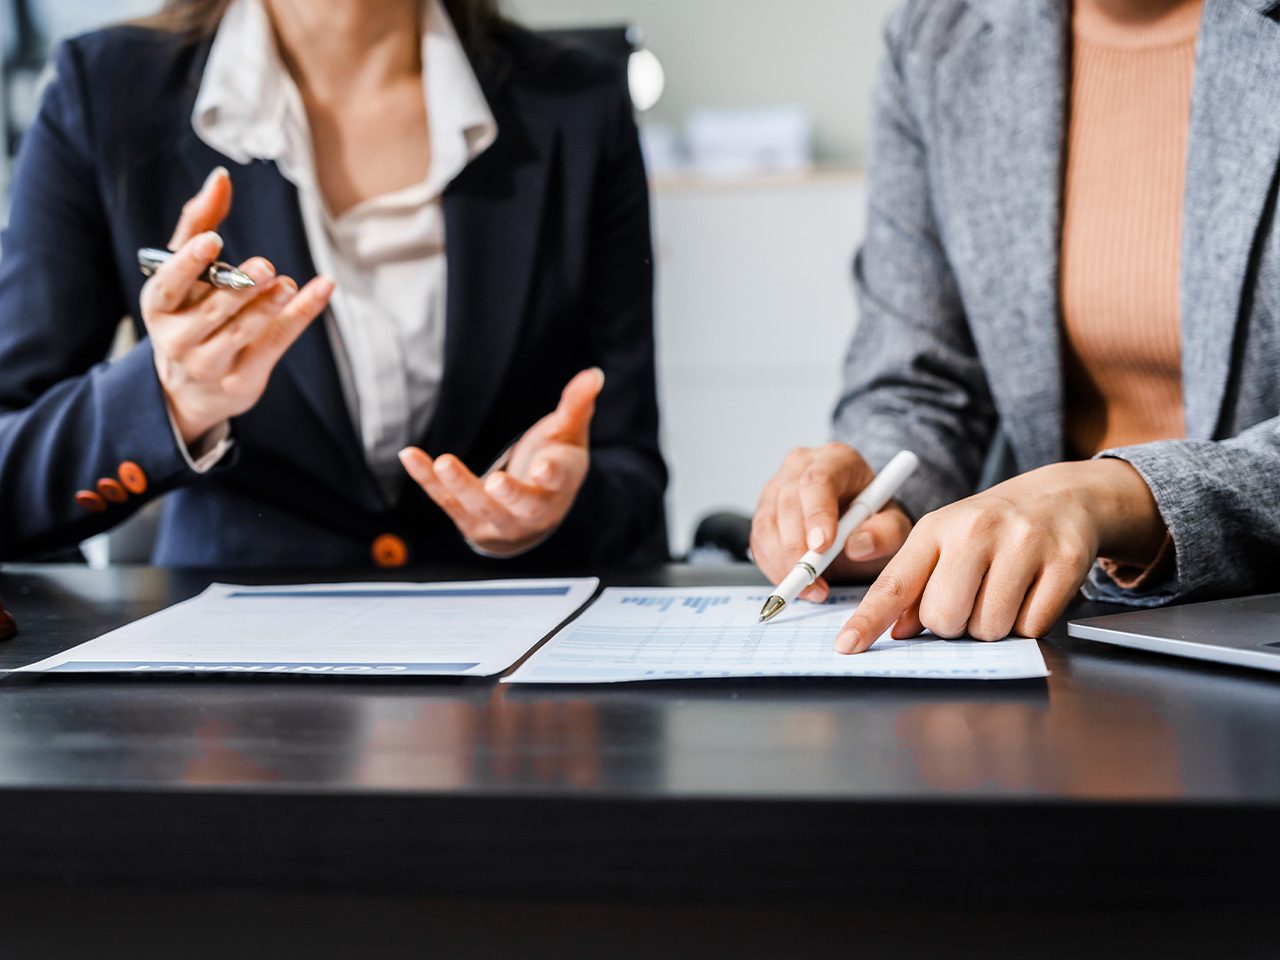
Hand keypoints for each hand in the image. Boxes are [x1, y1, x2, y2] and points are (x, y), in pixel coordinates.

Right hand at [142, 167, 334, 444]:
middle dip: (239, 288)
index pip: (170, 284)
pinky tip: (321, 288)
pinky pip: (276, 344)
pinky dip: (301, 315)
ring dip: (267, 306)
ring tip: (288, 283)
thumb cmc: (188, 313)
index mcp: (159, 306)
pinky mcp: (243, 379)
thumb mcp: (184, 273)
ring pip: (243, 332)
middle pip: (213, 310)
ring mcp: (211, 363)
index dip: (188, 263)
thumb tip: (220, 177)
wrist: (191, 390)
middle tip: (264, 265)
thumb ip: (199, 225)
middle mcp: (179, 338)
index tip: (212, 240)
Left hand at [399, 368, 604, 556]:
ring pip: (478, 507)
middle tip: (496, 482)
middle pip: (519, 506)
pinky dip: (426, 480)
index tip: (543, 468)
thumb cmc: (553, 465)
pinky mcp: (467, 519)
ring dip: (459, 486)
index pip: (557, 482)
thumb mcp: (567, 435)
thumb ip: (576, 405)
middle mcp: (530, 511)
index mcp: (558, 487)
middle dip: (509, 494)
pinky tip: (410, 455)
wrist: (534, 515)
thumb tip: (593, 374)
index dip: (551, 476)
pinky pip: (445, 500)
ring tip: (442, 462)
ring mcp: (497, 519)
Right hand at [750, 442, 913, 600]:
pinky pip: (758, 541)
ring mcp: (777, 487)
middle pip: (787, 503)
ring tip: (810, 589)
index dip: (817, 514)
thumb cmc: (875, 520)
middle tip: (814, 581)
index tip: (822, 548)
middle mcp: (801, 466)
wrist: (859, 524)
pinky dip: (773, 567)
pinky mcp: (764, 511)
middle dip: (797, 548)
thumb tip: (857, 546)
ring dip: (783, 563)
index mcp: (836, 459)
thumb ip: (885, 534)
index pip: (819, 481)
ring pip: (766, 524)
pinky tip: (796, 583)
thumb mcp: (895, 527)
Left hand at [834, 459, 1166, 652]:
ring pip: (989, 626)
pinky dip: (1028, 623)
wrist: (1060, 497)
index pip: (895, 583)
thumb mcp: (944, 541)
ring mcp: (1022, 543)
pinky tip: (1030, 593)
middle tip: (968, 602)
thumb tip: (894, 630)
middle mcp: (976, 530)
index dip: (869, 619)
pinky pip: (1032, 625)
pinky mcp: (1063, 561)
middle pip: (943, 617)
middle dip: (952, 625)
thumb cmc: (990, 528)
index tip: (847, 646)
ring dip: (992, 626)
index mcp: (936, 528)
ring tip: (1001, 594)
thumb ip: (915, 584)